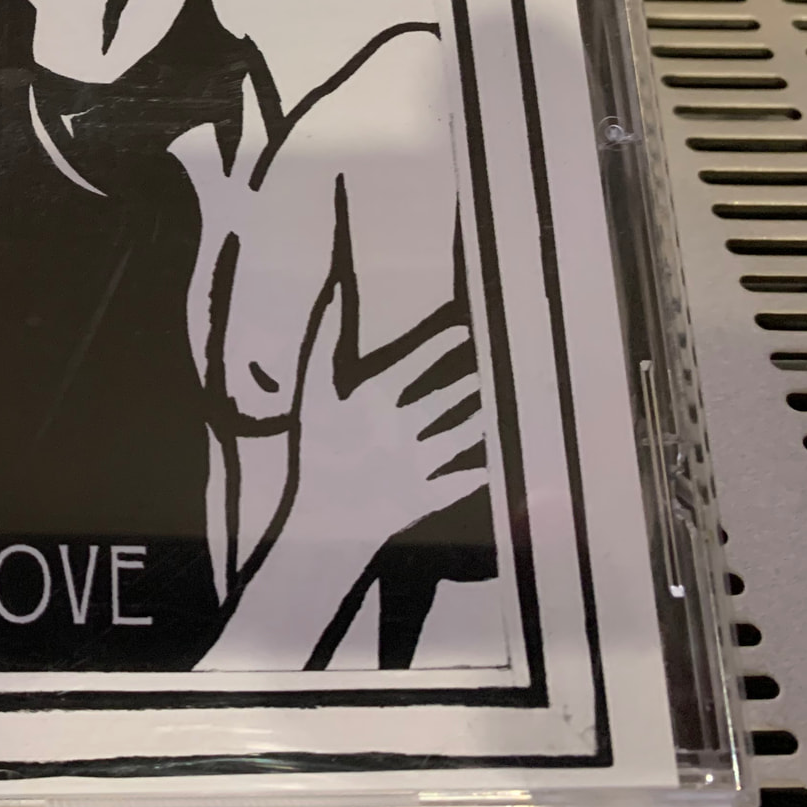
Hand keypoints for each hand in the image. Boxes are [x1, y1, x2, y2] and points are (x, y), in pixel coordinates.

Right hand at [205, 297, 485, 669]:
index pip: (415, 363)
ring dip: (479, 422)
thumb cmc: (311, 448)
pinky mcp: (424, 496)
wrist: (319, 519)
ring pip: (458, 437)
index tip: (466, 328)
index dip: (441, 343)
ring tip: (496, 407)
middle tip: (493, 366)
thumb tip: (334, 288)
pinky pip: (456, 484)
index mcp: (375, 399)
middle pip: (445, 398)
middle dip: (469, 381)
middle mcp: (405, 427)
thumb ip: (322, 339)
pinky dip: (475, 476)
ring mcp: (419, 464)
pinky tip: (492, 468)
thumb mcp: (309, 390)